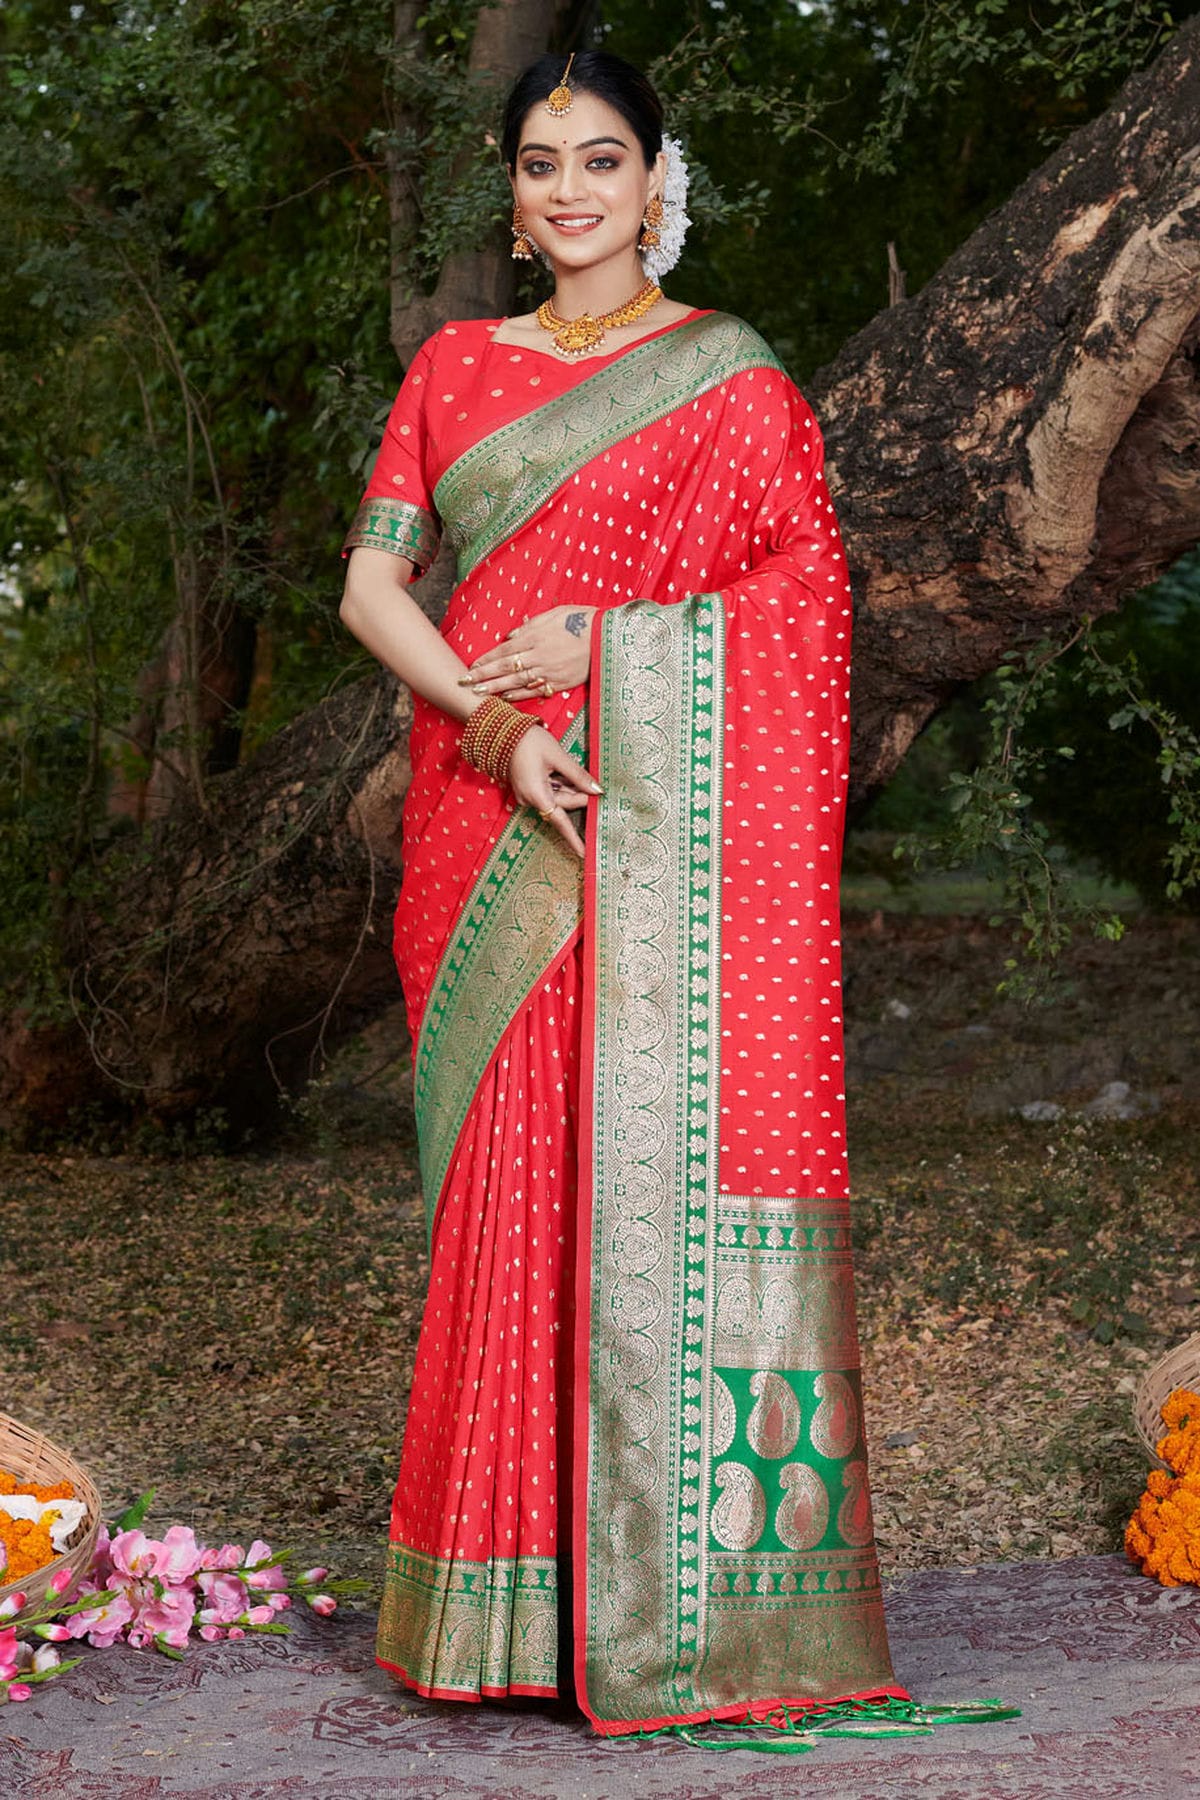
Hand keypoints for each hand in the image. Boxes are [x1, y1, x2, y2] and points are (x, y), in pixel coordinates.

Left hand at [461, 605, 595, 702]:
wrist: (608, 637)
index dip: (485, 660)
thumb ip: (531, 625)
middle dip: (482, 676)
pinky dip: (519, 695)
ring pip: (516, 682)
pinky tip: (505, 698)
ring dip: (495, 689)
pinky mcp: (560, 683)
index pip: (503, 651)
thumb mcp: (555, 613)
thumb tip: (510, 637)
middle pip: (504, 668)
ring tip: (478, 694)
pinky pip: (535, 691)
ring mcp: (549, 671)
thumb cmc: (582, 620)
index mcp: (535, 637)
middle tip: (463, 683)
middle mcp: (538, 656)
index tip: (470, 666)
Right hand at [506, 726, 599, 859]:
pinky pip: (548, 791)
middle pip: (563, 805)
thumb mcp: (558, 756)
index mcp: (537, 794)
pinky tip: (559, 769)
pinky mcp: (527, 788)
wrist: (501, 732)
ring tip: (565, 766)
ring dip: (568, 786)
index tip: (584, 853)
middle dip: (578, 795)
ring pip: (557, 797)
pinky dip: (559, 783)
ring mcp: (527, 794)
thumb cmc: (529, 741)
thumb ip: (578, 775)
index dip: (574, 838)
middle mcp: (530, 799)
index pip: (560, 822)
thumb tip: (597, 791)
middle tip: (592, 782)